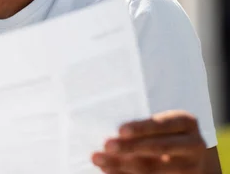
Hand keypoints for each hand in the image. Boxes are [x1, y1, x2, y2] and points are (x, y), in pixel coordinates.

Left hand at [92, 110, 206, 173]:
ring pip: (153, 169)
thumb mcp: (160, 124)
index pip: (163, 124)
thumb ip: (140, 128)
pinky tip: (109, 171)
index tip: (120, 130)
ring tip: (98, 160)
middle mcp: (192, 145)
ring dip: (121, 165)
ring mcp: (190, 168)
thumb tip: (108, 135)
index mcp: (186, 122)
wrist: (192, 158)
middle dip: (129, 147)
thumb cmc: (164, 133)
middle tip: (106, 146)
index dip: (142, 128)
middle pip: (158, 147)